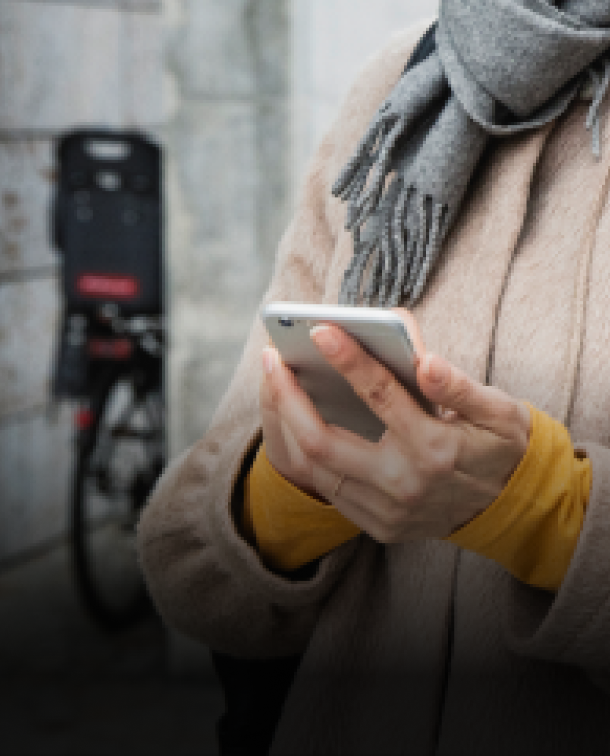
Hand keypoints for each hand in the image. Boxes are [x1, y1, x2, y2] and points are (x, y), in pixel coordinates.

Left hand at [259, 309, 530, 540]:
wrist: (512, 510)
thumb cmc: (502, 448)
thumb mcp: (500, 412)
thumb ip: (461, 387)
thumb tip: (426, 363)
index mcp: (435, 448)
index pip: (380, 395)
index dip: (348, 359)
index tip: (320, 329)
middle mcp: (404, 485)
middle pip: (323, 442)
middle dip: (288, 398)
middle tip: (271, 359)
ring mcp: (388, 511)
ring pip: (316, 469)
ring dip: (289, 425)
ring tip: (277, 383)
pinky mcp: (379, 526)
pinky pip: (328, 489)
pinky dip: (307, 454)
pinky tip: (298, 420)